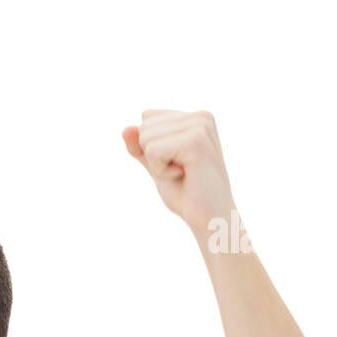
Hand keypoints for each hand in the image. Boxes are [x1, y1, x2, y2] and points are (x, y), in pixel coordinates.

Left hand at [122, 109, 236, 237]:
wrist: (210, 219)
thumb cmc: (186, 194)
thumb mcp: (155, 165)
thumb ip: (139, 146)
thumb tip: (125, 128)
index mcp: (195, 117)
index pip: (146, 118)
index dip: (151, 147)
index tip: (177, 163)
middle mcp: (201, 116)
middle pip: (144, 127)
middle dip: (153, 156)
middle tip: (181, 171)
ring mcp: (200, 126)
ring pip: (145, 138)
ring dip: (157, 164)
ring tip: (183, 173)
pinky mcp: (195, 141)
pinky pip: (152, 151)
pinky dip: (160, 171)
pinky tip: (184, 175)